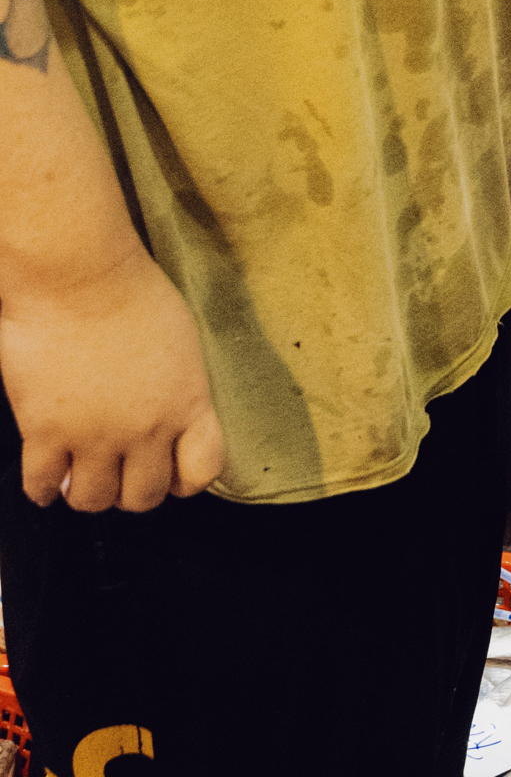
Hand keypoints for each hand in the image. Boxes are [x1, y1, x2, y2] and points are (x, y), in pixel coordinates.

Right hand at [0, 246, 223, 510]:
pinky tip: (46, 478)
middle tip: (116, 475)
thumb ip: (180, 388)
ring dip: (85, 493)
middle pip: (144, 496)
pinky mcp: (45, 433)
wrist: (78, 276)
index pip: (202, 471)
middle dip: (130, 491)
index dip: (184, 480)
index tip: (169, 472)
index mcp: (187, 404)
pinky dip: (43, 488)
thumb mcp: (181, 343)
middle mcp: (145, 430)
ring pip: (92, 500)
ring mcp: (94, 436)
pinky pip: (42, 486)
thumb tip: (170, 417)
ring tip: (78, 477)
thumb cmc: (131, 293)